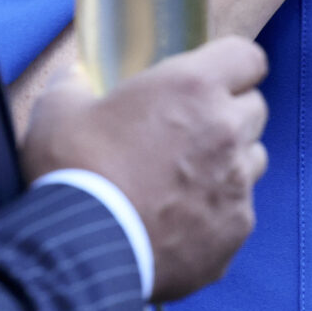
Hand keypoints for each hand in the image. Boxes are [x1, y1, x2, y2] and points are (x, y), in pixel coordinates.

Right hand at [19, 37, 270, 301]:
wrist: (80, 252)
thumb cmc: (73, 172)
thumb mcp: (57, 112)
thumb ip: (73, 83)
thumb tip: (75, 76)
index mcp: (193, 87)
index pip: (248, 58)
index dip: (232, 66)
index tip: (213, 78)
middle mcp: (227, 130)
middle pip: (254, 109)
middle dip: (228, 114)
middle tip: (189, 131)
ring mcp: (238, 184)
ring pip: (253, 160)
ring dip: (229, 163)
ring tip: (185, 180)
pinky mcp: (235, 230)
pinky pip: (239, 211)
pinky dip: (217, 212)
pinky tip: (180, 223)